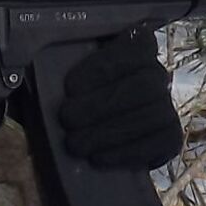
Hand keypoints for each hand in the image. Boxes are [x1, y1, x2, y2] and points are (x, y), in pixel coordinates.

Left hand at [57, 29, 183, 170]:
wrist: (101, 134)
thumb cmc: (79, 98)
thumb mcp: (68, 78)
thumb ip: (57, 70)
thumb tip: (34, 75)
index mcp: (137, 48)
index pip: (134, 47)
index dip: (103, 66)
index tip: (71, 87)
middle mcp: (158, 74)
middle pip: (142, 85)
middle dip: (100, 104)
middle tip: (67, 120)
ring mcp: (168, 107)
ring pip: (149, 115)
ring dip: (108, 132)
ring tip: (76, 144)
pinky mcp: (171, 137)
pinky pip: (156, 143)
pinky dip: (125, 152)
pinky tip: (98, 158)